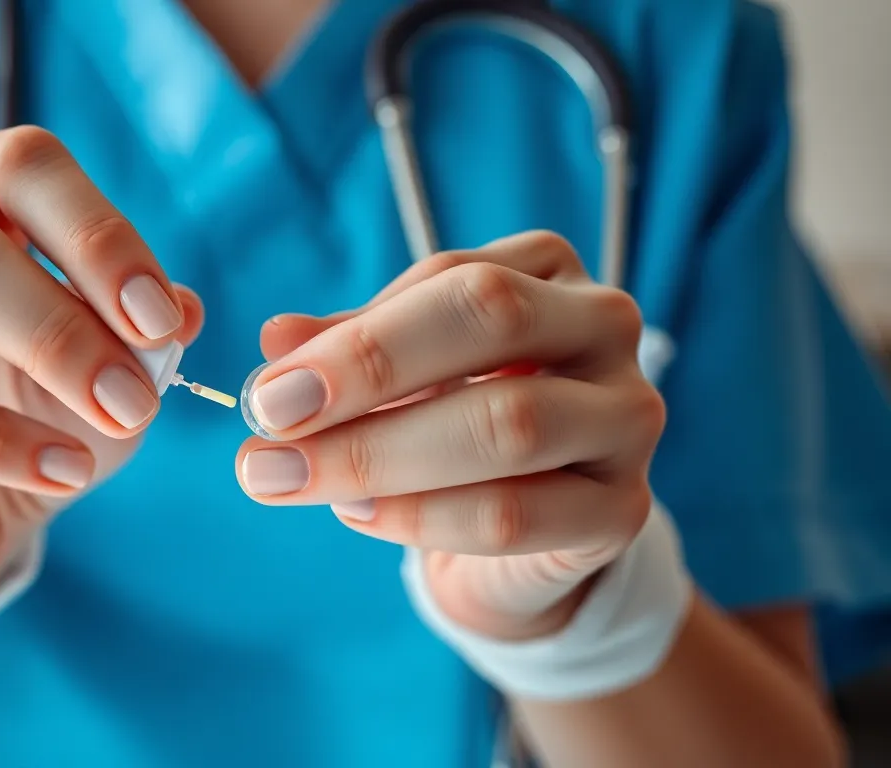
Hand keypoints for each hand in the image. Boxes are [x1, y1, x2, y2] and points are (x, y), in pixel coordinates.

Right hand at [0, 128, 202, 609]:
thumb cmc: (18, 415)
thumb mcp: (97, 372)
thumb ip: (136, 332)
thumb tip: (182, 309)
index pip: (24, 166)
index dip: (101, 237)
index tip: (162, 322)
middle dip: (72, 314)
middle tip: (139, 395)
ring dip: (40, 353)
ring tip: (113, 426)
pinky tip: (59, 473)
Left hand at [235, 232, 664, 639]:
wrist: (529, 534)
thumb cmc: (456, 421)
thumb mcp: (401, 373)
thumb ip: (345, 350)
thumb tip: (276, 339)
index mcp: (548, 270)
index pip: (450, 278)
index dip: (353, 334)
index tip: (267, 390)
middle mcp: (604, 326)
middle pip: (490, 321)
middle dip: (367, 374)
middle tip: (272, 426)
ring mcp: (627, 417)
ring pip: (504, 426)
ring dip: (378, 456)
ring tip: (294, 478)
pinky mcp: (622, 509)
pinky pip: (514, 515)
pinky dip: (420, 517)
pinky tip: (358, 515)